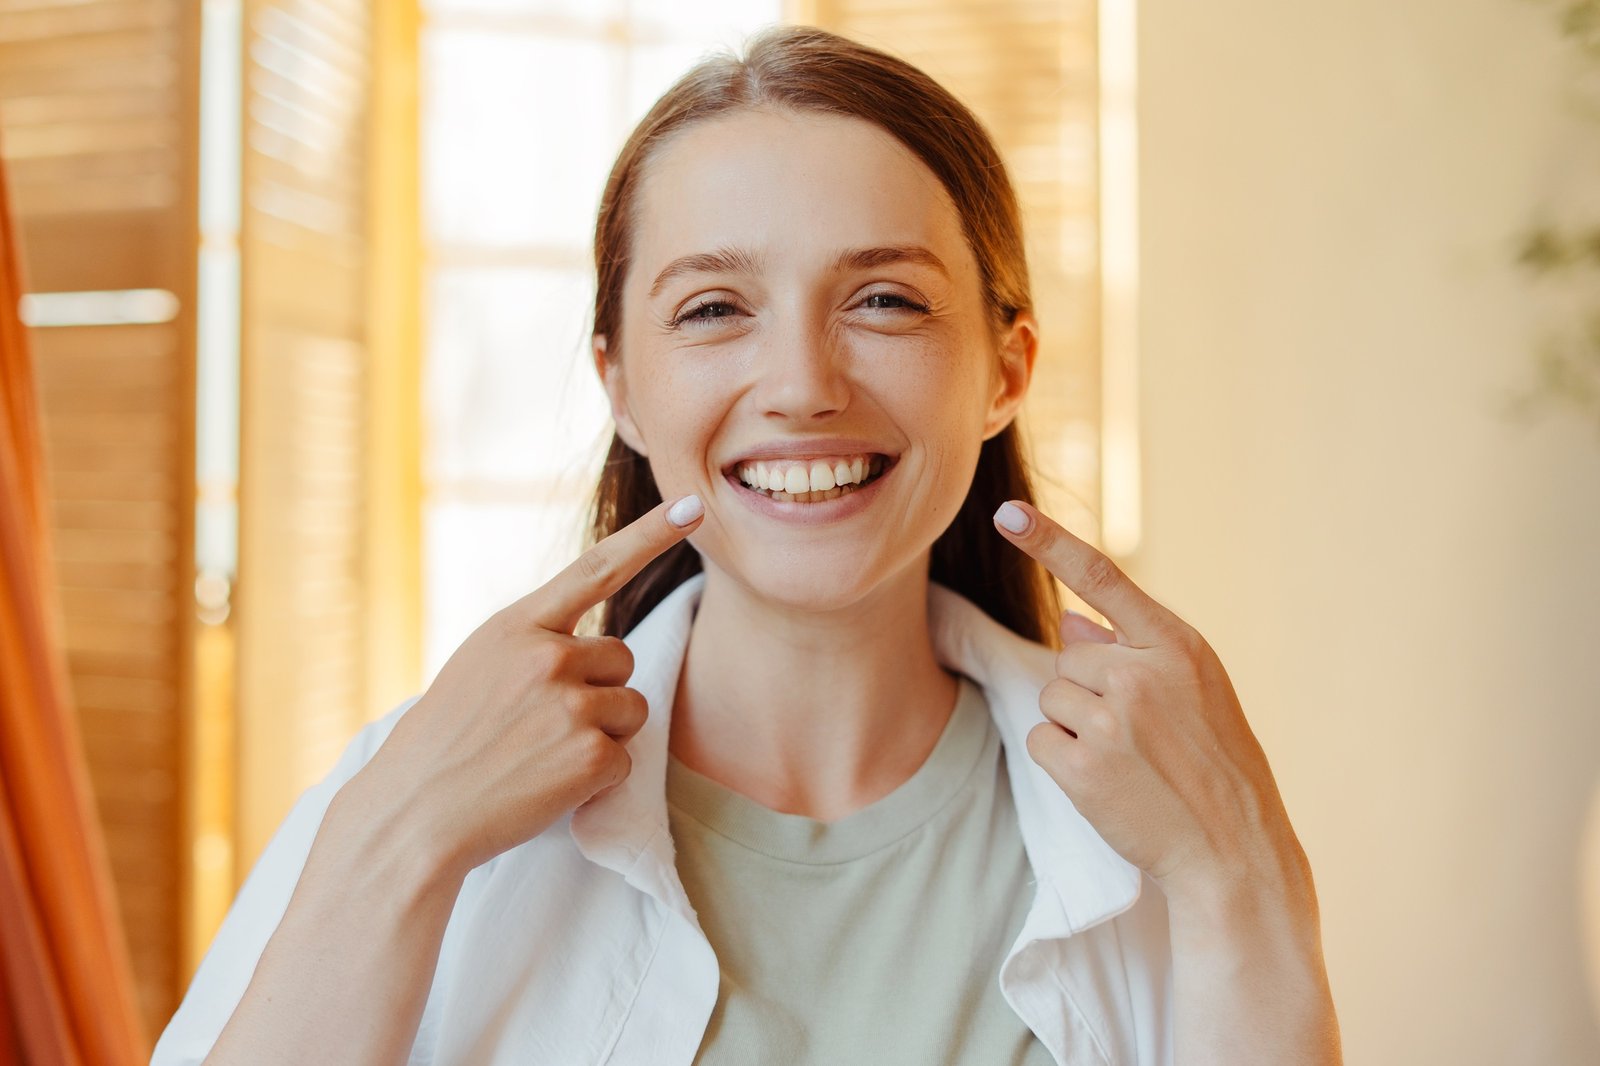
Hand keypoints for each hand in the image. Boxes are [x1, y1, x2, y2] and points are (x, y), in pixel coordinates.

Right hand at [359, 494, 704, 879]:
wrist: (412, 816)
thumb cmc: (442, 746)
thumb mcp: (477, 667)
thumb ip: (533, 646)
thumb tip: (598, 652)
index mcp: (517, 626)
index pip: (595, 569)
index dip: (649, 536)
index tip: (691, 507)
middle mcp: (548, 656)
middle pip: (621, 660)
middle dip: (599, 692)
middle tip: (541, 727)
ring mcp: (571, 705)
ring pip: (632, 709)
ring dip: (602, 735)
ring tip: (539, 756)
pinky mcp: (590, 756)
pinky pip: (624, 761)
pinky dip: (595, 781)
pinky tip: (544, 786)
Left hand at [991, 499, 1301, 901]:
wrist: (1233, 851)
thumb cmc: (1215, 766)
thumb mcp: (1197, 693)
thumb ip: (1136, 651)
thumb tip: (1070, 621)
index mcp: (1178, 646)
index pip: (1104, 577)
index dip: (1051, 541)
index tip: (1008, 512)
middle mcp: (1142, 674)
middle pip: (1068, 656)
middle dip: (1090, 689)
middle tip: (1140, 734)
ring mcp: (1112, 721)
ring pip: (1052, 696)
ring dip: (1076, 725)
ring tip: (1128, 759)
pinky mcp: (1083, 767)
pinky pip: (1041, 739)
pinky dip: (1062, 761)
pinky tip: (1106, 782)